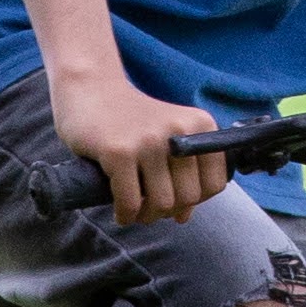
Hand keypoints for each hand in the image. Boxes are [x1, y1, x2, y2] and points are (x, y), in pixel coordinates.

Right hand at [51, 68, 230, 225]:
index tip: (175, 199)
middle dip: (168, 211)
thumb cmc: (132, 120)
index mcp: (200, 125)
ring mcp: (149, 141)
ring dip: (146, 216)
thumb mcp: (168, 137)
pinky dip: (125, 215)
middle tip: (149, 208)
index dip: (196, 200)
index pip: (215, 183)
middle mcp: (179, 131)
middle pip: (188, 197)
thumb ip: (183, 172)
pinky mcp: (118, 151)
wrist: (90, 89)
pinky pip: (130, 202)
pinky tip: (120, 212)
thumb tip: (184, 217)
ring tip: (135, 211)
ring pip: (161, 204)